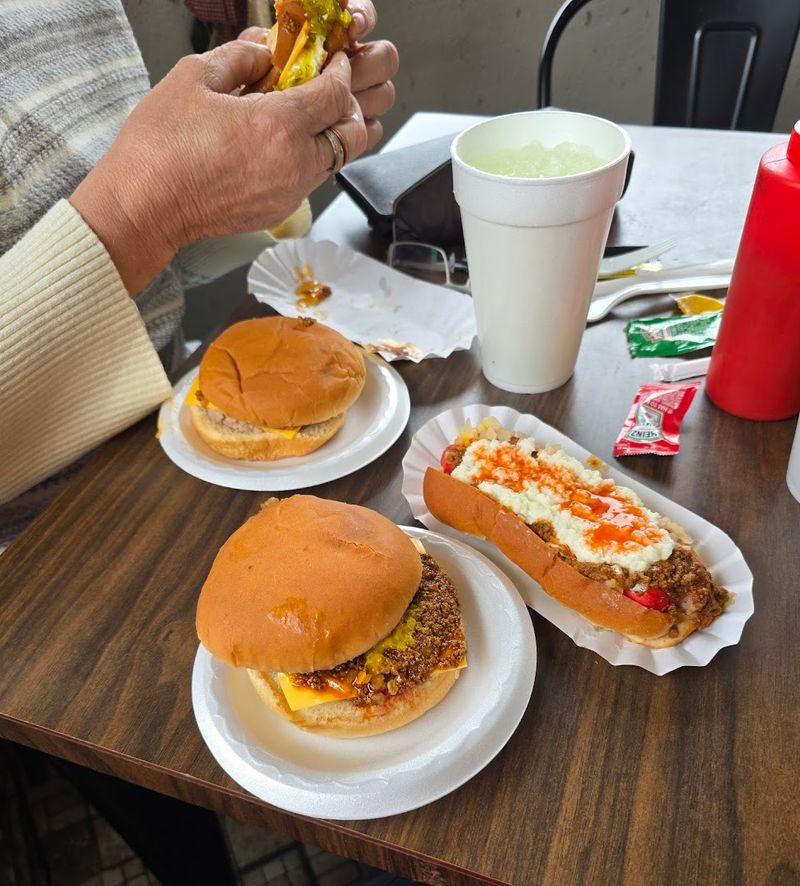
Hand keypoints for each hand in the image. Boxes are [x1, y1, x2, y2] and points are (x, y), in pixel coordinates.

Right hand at [70, 9, 396, 295]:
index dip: (339, 73)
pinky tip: (280, 146)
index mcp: (279, 124)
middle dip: (349, 109)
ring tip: (304, 118)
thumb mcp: (193, 78)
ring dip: (330, 137)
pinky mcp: (279, 211)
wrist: (145, 208)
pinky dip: (309, 160)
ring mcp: (290, 192)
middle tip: (331, 93)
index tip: (333, 62)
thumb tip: (262, 50)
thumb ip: (237, 56)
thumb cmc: (160, 150)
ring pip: (336, 161)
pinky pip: (311, 181)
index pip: (336, 94)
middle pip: (353, 135)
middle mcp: (295, 163)